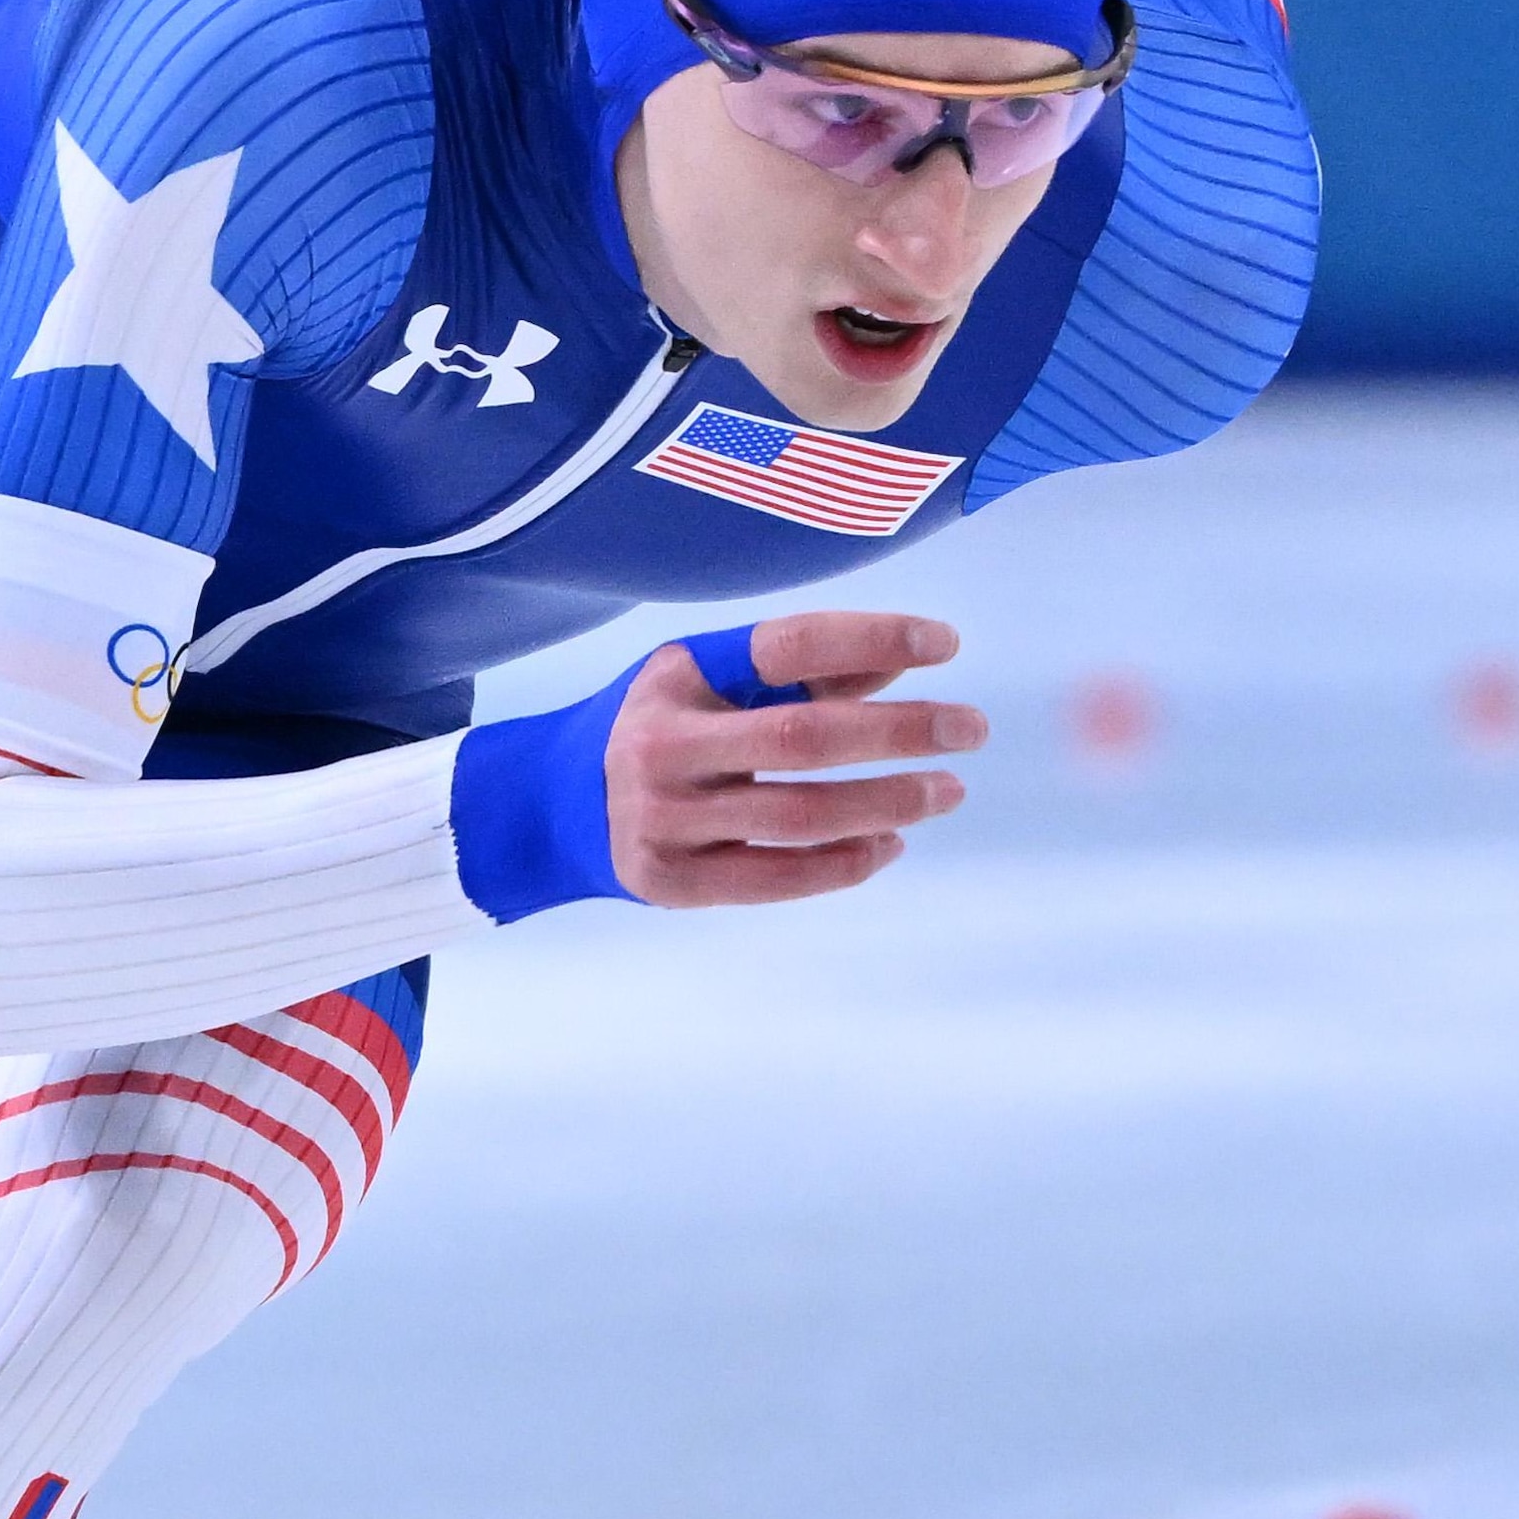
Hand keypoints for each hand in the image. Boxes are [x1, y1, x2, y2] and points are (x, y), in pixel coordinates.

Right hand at [606, 612, 981, 906]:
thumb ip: (802, 672)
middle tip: (971, 728)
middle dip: (903, 731)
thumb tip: (908, 658)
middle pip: (804, 735)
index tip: (947, 643)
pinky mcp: (669, 881)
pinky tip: (890, 842)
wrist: (546, 805)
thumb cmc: (657, 727)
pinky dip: (845, 862)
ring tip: (948, 791)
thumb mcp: (709, 681)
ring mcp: (662, 818)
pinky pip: (776, 876)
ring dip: (889, 801)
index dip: (873, 636)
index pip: (787, 645)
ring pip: (800, 814)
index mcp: (678, 674)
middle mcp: (662, 743)